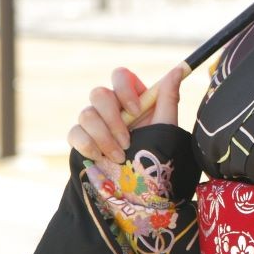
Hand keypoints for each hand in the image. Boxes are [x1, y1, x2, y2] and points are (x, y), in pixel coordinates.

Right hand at [67, 65, 182, 163]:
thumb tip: (179, 69)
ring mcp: (93, 121)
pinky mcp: (80, 138)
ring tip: (119, 156)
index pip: (120, 76)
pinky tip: (101, 157)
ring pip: (86, 114)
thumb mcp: (166, 125)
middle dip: (112, 119)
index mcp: (132, 97)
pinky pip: (74, 133)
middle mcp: (111, 105)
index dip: (124, 89)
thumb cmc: (156, 150)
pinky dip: (87, 145)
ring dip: (103, 137)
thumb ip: (169, 98)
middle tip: (127, 141)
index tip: (136, 110)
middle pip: (98, 94)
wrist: (138, 184)